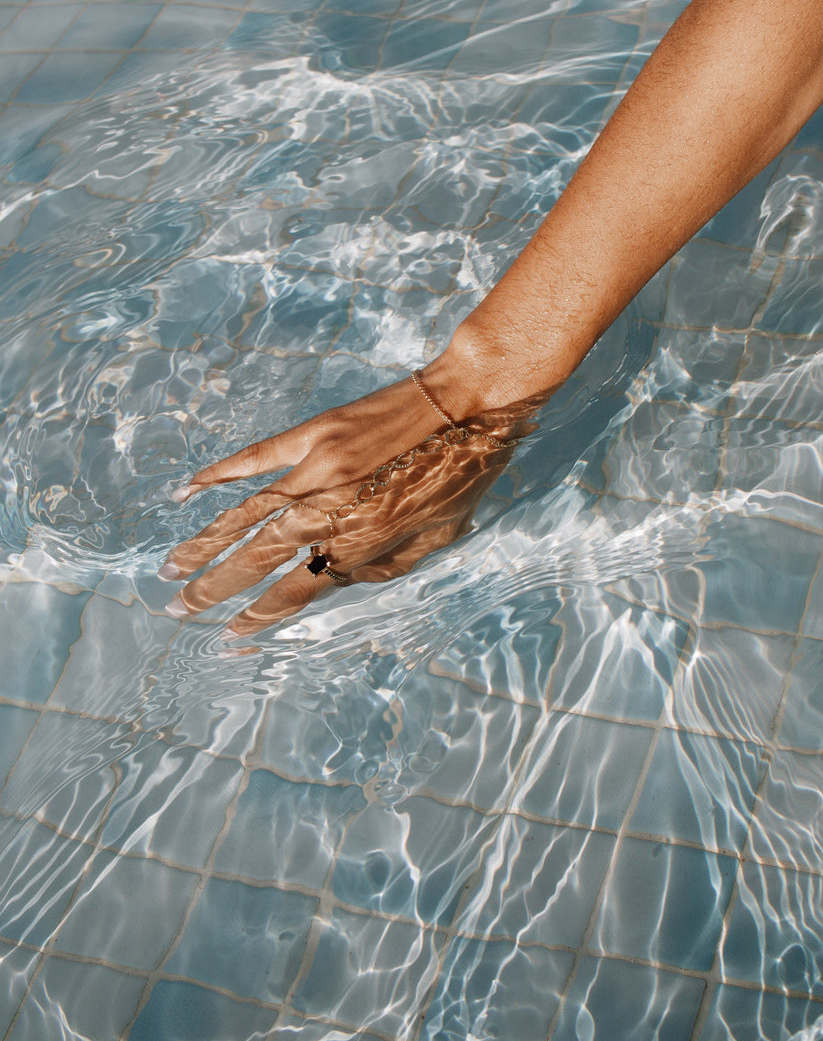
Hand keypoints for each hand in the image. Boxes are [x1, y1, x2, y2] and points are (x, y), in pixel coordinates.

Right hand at [159, 373, 525, 639]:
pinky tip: (187, 492)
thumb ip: (385, 566)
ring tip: (171, 566)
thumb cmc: (464, 475)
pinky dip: (218, 475)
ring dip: (205, 544)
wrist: (468, 405)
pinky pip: (253, 458)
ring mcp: (314, 471)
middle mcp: (329, 512)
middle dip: (215, 588)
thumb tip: (341, 579)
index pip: (298, 590)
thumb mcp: (436, 539)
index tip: (229, 634)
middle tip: (177, 608)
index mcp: (361, 543)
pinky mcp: (311, 435)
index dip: (261, 616)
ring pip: (244, 515)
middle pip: (258, 559)